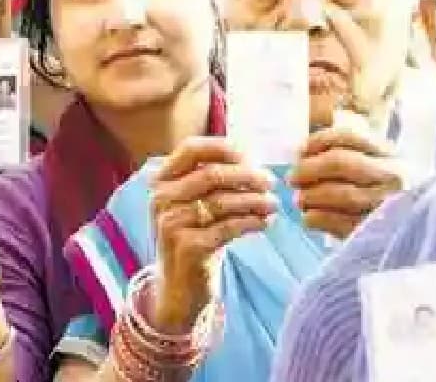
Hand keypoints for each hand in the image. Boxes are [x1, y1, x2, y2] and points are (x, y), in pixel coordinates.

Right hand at [149, 138, 276, 331]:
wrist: (178, 288)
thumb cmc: (194, 238)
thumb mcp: (192, 205)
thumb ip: (211, 181)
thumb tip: (251, 157)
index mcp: (161, 182)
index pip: (190, 149)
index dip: (223, 148)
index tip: (251, 157)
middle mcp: (161, 199)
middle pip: (212, 174)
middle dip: (247, 175)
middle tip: (271, 182)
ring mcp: (171, 223)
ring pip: (223, 202)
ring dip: (255, 200)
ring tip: (274, 204)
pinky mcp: (188, 247)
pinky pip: (229, 227)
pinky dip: (252, 222)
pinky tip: (266, 222)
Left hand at [289, 119, 402, 238]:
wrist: (418, 231)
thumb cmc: (381, 192)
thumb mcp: (373, 165)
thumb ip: (343, 152)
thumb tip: (301, 153)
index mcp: (388, 154)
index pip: (348, 136)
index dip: (317, 141)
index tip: (299, 151)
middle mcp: (392, 176)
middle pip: (340, 163)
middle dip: (308, 169)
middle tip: (292, 179)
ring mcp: (388, 204)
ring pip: (342, 194)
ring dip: (311, 196)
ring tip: (299, 200)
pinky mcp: (378, 232)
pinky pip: (341, 223)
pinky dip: (317, 218)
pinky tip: (309, 218)